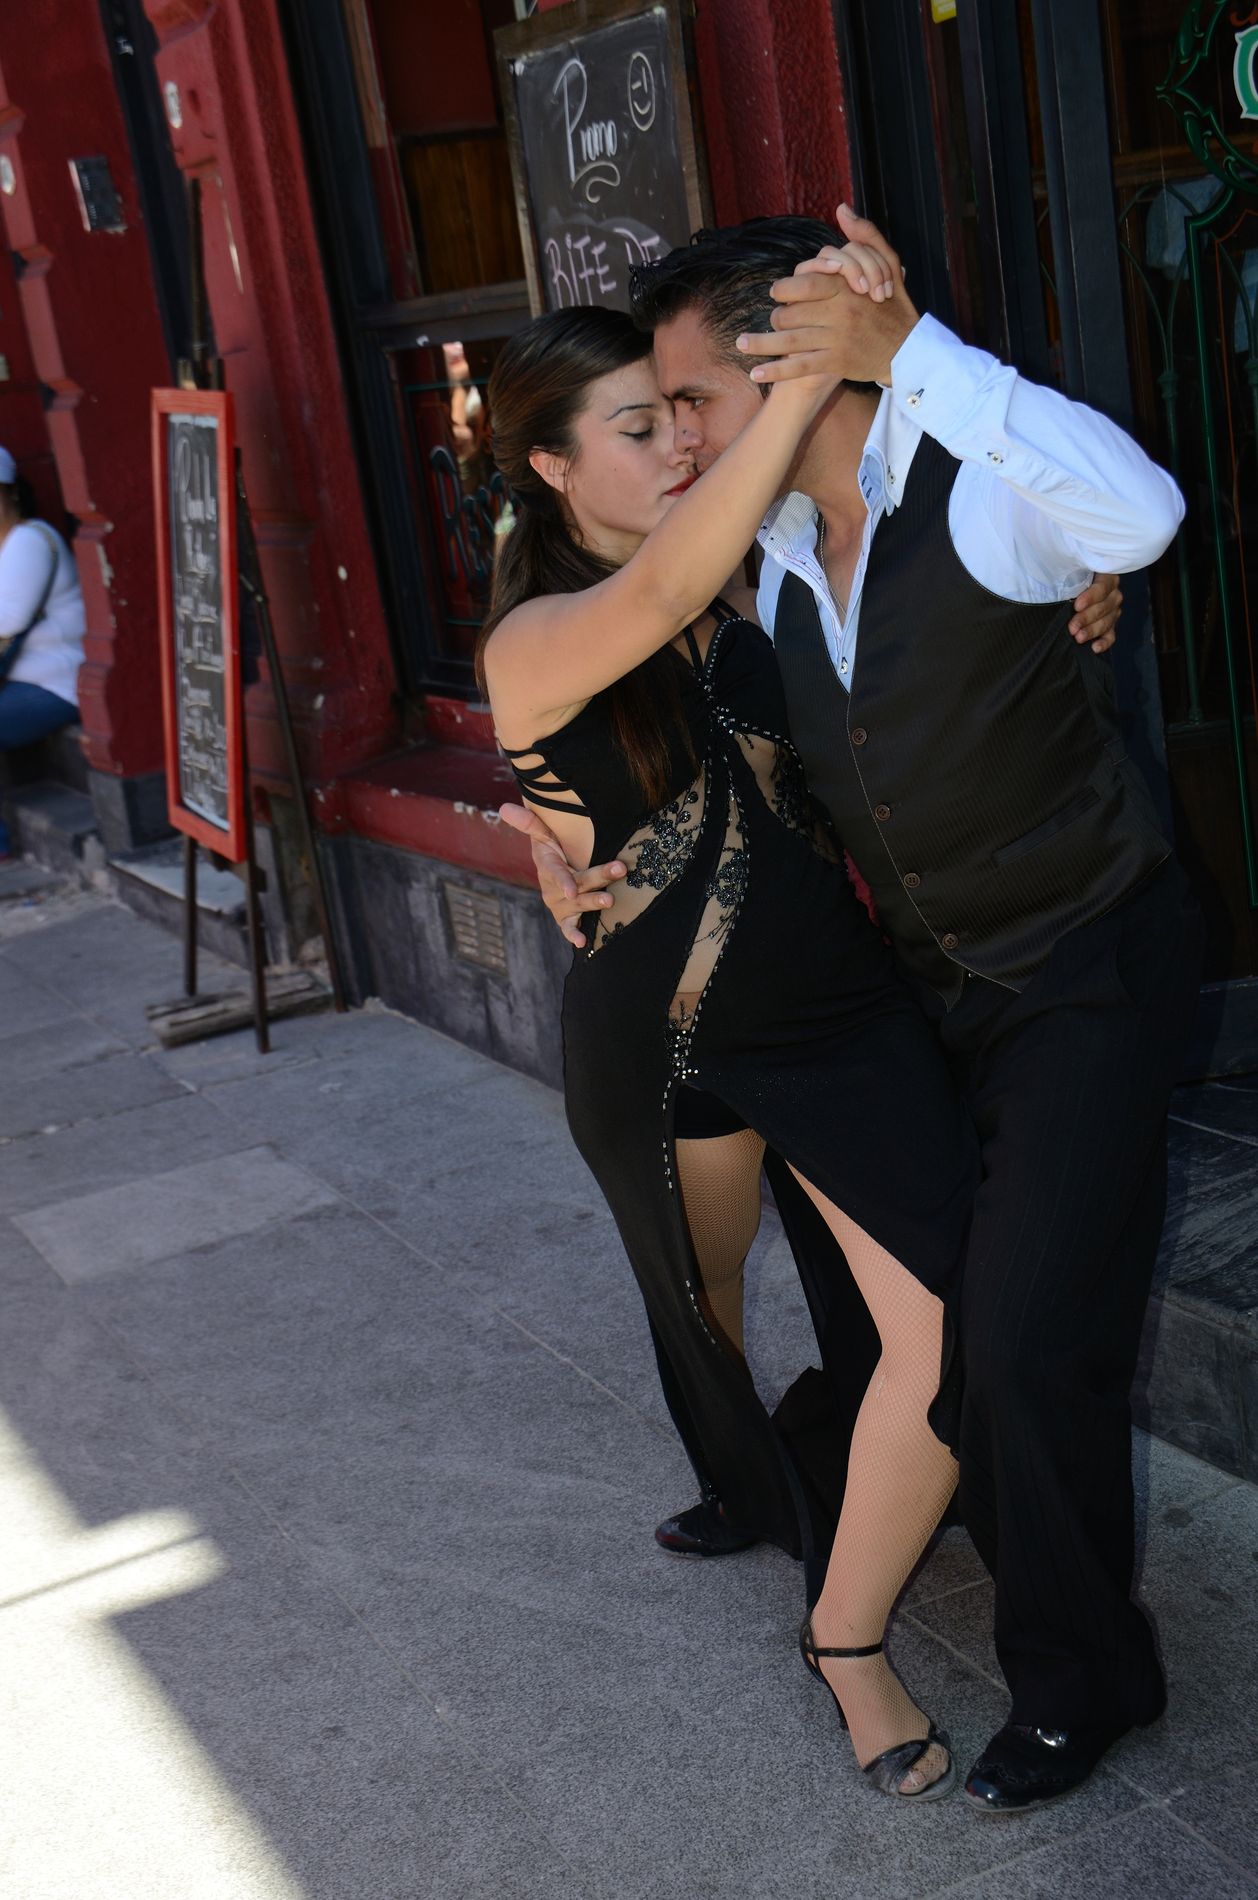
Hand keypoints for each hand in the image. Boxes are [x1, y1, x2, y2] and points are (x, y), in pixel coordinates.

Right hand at [498, 803, 625, 948]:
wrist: (555, 865)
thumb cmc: (551, 846)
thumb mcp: (541, 832)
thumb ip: (528, 822)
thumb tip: (504, 807)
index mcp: (547, 864)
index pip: (555, 873)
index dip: (563, 882)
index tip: (572, 890)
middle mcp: (551, 888)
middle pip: (577, 884)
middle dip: (599, 877)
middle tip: (619, 869)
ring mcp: (559, 904)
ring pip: (578, 905)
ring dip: (594, 902)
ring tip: (611, 899)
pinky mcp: (565, 917)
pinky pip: (569, 928)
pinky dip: (574, 935)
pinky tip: (582, 943)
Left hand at [737, 205, 919, 388]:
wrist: (910, 351)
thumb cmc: (895, 306)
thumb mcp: (888, 264)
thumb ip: (865, 236)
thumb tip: (841, 208)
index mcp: (846, 288)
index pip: (804, 283)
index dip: (784, 289)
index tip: (776, 293)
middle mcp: (838, 313)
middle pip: (791, 311)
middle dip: (775, 316)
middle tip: (768, 320)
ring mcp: (835, 339)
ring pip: (788, 339)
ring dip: (761, 343)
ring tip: (741, 343)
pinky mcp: (835, 363)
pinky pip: (798, 367)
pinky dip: (775, 371)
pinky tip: (755, 372)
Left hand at [1069, 572, 1121, 654]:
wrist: (1062, 593)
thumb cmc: (1062, 579)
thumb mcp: (1064, 570)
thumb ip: (1064, 571)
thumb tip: (1054, 571)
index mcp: (1104, 575)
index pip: (1103, 586)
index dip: (1091, 597)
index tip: (1076, 606)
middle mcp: (1112, 593)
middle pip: (1105, 606)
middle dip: (1087, 618)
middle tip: (1072, 627)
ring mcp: (1112, 610)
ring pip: (1107, 621)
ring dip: (1092, 631)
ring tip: (1078, 638)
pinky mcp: (1109, 626)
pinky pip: (1111, 635)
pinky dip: (1104, 643)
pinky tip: (1095, 648)